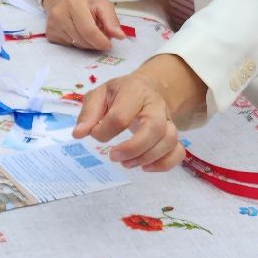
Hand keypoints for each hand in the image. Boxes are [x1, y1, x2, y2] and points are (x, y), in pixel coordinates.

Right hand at [42, 0, 123, 50]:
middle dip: (95, 43)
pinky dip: (78, 43)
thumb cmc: (85, 1)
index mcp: (74, 3)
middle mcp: (59, 14)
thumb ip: (112, 20)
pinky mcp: (49, 34)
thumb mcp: (102, 4)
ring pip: (76, 45)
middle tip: (101, 37)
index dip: (100, 41)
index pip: (88, 30)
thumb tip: (120, 36)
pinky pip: (69, 47)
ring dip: (88, 44)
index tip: (108, 44)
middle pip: (83, 40)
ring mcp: (52, 25)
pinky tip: (78, 33)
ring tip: (89, 32)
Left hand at [73, 68, 187, 170]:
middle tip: (113, 157)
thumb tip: (79, 134)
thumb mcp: (99, 95)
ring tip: (126, 163)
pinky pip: (178, 152)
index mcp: (134, 91)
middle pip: (155, 127)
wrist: (146, 89)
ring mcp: (168, 120)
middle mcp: (155, 105)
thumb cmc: (119, 94)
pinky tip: (145, 168)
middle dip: (133, 147)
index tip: (94, 135)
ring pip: (169, 140)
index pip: (121, 115)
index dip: (104, 131)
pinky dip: (164, 164)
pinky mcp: (173, 135)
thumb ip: (88, 113)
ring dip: (147, 157)